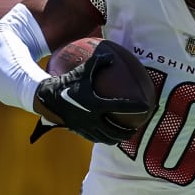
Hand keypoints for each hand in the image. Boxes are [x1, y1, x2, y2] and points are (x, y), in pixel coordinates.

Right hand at [32, 48, 148, 144]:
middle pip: (115, 131)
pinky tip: (108, 135)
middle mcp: (92, 118)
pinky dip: (105, 138)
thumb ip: (98, 62)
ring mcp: (86, 127)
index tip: (146, 107)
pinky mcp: (80, 131)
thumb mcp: (83, 70)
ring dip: (117, 138)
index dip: (135, 107)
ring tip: (125, 136)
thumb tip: (111, 55)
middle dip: (128, 132)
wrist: (48, 98)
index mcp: (96, 104)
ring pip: (106, 138)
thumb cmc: (67, 82)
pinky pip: (96, 138)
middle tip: (136, 129)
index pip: (120, 107)